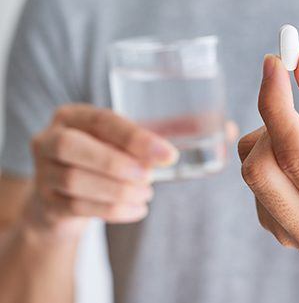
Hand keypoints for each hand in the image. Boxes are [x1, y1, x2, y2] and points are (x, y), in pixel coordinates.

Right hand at [25, 104, 237, 238]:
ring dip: (117, 190)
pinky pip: (76, 208)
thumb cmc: (110, 158)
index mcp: (74, 115)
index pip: (101, 120)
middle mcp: (50, 138)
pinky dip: (112, 211)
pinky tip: (137, 209)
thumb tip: (228, 128)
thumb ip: (172, 131)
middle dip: (117, 163)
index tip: (168, 155)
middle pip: (74, 148)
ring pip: (74, 181)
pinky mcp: (45, 203)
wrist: (65, 196)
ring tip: (147, 194)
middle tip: (151, 177)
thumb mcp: (130, 140)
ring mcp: (42, 172)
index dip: (134, 138)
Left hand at [238, 50, 298, 265]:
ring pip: (252, 168)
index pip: (294, 156)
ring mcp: (289, 238)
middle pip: (259, 167)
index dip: (277, 104)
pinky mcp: (274, 228)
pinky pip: (256, 176)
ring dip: (280, 139)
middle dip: (278, 124)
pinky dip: (277, 154)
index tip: (274, 62)